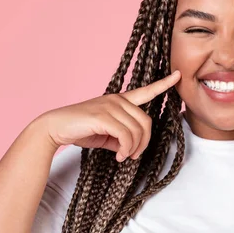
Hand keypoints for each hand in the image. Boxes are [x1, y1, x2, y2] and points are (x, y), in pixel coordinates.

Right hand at [37, 70, 180, 161]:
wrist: (55, 128)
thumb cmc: (81, 130)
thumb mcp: (106, 134)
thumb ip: (121, 137)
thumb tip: (131, 148)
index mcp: (120, 100)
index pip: (146, 90)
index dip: (163, 84)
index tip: (178, 75)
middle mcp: (118, 100)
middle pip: (146, 122)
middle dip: (143, 143)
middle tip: (133, 156)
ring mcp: (111, 106)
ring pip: (137, 131)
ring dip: (134, 149)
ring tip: (124, 157)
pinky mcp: (103, 116)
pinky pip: (126, 136)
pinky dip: (126, 149)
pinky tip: (119, 156)